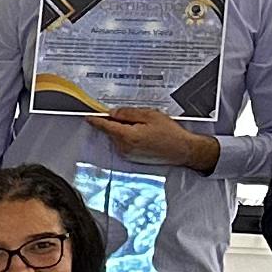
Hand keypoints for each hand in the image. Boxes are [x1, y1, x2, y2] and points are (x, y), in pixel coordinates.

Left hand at [86, 106, 219, 171]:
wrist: (182, 150)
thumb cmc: (170, 134)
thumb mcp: (150, 115)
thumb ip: (129, 113)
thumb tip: (113, 113)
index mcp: (127, 136)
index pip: (105, 126)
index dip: (96, 120)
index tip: (88, 116)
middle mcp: (124, 147)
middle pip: (112, 130)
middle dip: (119, 121)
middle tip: (137, 117)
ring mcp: (127, 154)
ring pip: (118, 136)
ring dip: (125, 129)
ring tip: (146, 127)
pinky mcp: (132, 158)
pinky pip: (124, 143)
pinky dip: (129, 136)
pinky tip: (145, 135)